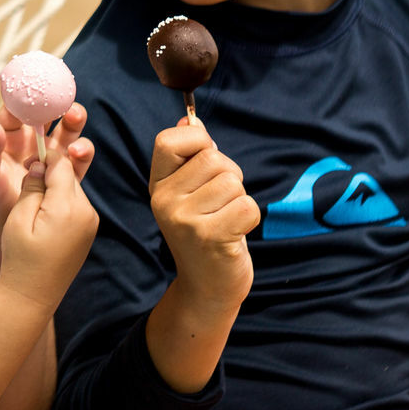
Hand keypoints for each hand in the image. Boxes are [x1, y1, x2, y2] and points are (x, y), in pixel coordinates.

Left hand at [0, 103, 92, 262]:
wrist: (1, 241)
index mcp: (8, 140)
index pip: (18, 113)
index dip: (26, 100)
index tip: (35, 88)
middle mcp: (30, 147)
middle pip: (49, 120)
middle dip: (58, 107)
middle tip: (64, 100)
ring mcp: (49, 163)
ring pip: (66, 137)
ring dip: (74, 126)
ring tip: (76, 119)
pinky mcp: (63, 181)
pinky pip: (76, 164)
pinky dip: (81, 155)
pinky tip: (81, 151)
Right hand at [0, 120, 99, 310]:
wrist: (31, 298)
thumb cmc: (20, 258)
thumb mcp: (19, 217)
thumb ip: (32, 185)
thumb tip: (40, 164)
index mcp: (68, 206)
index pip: (61, 163)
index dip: (45, 150)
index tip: (32, 139)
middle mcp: (86, 212)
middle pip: (70, 172)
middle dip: (54, 161)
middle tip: (37, 149)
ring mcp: (89, 222)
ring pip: (72, 186)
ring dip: (57, 179)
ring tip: (37, 175)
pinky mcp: (87, 230)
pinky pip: (74, 202)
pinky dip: (60, 194)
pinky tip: (44, 197)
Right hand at [149, 117, 258, 310]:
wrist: (207, 288)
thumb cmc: (206, 233)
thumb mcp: (190, 194)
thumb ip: (190, 158)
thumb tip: (190, 121)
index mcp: (158, 185)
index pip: (170, 140)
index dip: (198, 143)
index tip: (204, 166)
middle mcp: (164, 201)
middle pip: (214, 159)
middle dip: (230, 176)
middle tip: (220, 204)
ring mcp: (184, 220)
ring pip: (234, 182)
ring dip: (240, 199)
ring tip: (226, 220)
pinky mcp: (210, 237)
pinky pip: (248, 206)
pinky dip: (250, 218)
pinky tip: (235, 234)